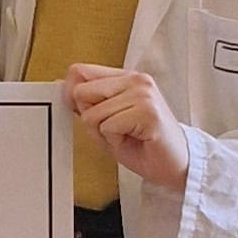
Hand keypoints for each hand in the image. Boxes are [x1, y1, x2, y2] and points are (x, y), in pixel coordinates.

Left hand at [62, 63, 187, 193]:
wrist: (175, 165)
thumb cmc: (143, 144)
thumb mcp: (108, 118)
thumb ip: (89, 102)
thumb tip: (62, 87)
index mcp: (126, 77)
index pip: (79, 71)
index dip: (73, 96)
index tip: (88, 113)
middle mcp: (136, 80)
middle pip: (80, 93)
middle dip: (91, 119)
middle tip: (115, 130)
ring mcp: (143, 94)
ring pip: (92, 114)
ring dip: (104, 134)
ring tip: (127, 135)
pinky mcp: (147, 112)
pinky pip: (107, 127)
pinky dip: (115, 141)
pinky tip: (134, 140)